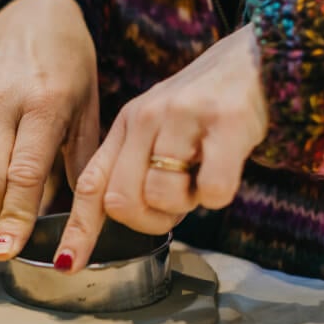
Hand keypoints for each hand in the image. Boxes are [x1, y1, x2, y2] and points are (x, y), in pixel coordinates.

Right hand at [0, 0, 98, 259]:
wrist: (36, 14)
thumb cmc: (70, 69)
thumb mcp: (88, 110)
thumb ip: (82, 162)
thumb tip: (77, 218)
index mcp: (45, 104)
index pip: (24, 175)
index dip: (15, 218)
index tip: (7, 250)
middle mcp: (1, 98)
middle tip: (11, 222)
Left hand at [54, 23, 268, 271]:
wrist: (256, 59)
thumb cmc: (203, 111)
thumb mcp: (156, 129)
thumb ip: (133, 167)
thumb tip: (120, 217)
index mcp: (126, 127)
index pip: (90, 184)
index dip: (78, 229)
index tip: (67, 264)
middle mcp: (145, 119)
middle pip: (120, 201)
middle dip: (148, 220)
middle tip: (176, 204)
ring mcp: (182, 118)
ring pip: (162, 196)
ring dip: (186, 205)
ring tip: (201, 179)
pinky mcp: (225, 122)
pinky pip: (212, 189)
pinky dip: (219, 194)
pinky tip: (225, 170)